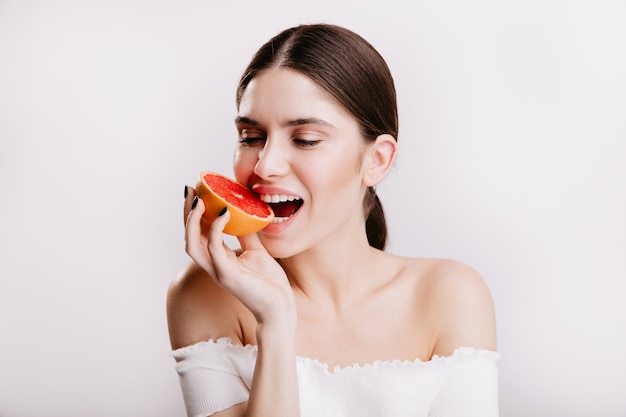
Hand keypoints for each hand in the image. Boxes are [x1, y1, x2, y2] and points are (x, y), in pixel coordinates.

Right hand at [183, 186, 295, 325]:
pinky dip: (217, 228)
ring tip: (198, 199)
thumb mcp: (257, 250)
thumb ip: (247, 234)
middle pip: (189, 236)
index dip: (194, 213)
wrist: (280, 306)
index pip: (199, 233)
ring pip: (192, 243)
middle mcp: (213, 264)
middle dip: (187, 213)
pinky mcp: (226, 274)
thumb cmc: (269, 282)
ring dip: (192, 220)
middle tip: (190, 190)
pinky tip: (225, 212)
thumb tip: (246, 212)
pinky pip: (214, 247)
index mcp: (218, 258)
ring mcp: (217, 270)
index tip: (197, 191)